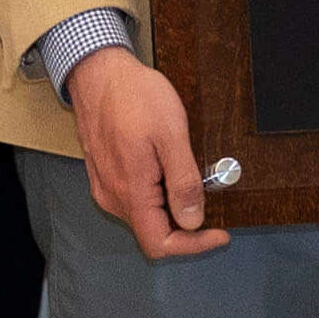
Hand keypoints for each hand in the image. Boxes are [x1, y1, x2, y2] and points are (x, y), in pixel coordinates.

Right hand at [65, 46, 229, 260]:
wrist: (99, 71)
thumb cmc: (134, 96)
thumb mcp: (172, 135)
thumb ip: (184, 182)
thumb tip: (192, 220)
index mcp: (130, 191)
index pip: (159, 243)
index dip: (193, 245)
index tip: (219, 233)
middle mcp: (112, 196)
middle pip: (152, 233)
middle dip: (186, 227)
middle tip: (213, 205)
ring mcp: (106, 186)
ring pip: (144, 217)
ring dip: (172, 209)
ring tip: (192, 182)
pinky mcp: (105, 175)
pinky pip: (134, 200)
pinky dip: (158, 196)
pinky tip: (170, 172)